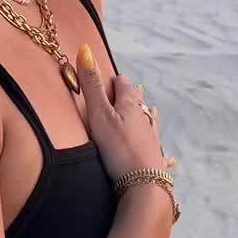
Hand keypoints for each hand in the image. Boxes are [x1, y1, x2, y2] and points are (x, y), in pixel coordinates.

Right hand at [75, 51, 176, 209]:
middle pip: (136, 101)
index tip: (106, 79)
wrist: (143, 187)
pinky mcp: (153, 158)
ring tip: (139, 111)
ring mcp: (150, 138)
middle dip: (126, 96)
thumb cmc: (119, 149)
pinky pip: (151, 142)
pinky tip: (151, 143)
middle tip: (117, 93)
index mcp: (130, 104)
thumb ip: (91, 85)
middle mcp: (144, 118)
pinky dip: (147, 137)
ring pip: (145, 120)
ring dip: (139, 115)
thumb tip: (84, 50)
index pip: (123, 83)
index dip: (113, 80)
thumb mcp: (99, 114)